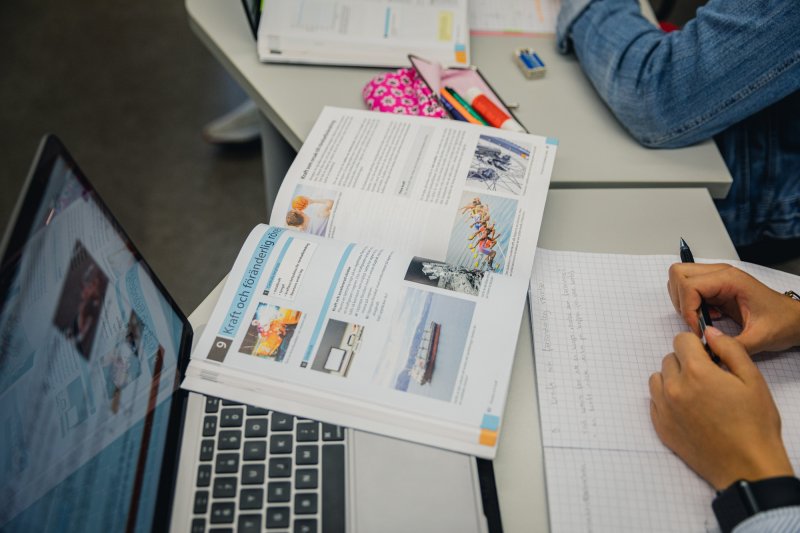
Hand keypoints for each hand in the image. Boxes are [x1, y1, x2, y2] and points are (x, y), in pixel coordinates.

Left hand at [649, 327, 793, 489]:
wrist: (747, 466)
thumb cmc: (754, 425)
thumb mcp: (752, 379)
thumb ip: (730, 349)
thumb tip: (710, 333)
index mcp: (696, 372)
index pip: (680, 340)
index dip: (696, 346)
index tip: (707, 357)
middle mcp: (674, 388)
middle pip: (669, 359)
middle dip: (686, 363)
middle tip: (707, 380)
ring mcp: (664, 408)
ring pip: (658, 378)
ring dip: (673, 380)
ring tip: (696, 394)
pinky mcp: (660, 426)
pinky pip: (654, 401)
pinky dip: (667, 400)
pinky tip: (688, 410)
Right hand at [667, 263, 799, 353]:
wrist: (795, 320)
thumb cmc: (782, 322)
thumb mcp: (761, 338)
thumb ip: (732, 345)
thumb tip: (707, 348)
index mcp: (730, 279)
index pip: (689, 284)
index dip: (687, 309)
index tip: (697, 329)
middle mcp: (720, 274)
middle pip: (678, 273)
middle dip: (680, 300)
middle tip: (694, 321)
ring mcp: (716, 279)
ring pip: (679, 279)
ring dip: (683, 302)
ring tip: (701, 319)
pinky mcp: (715, 288)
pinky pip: (688, 289)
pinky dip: (689, 304)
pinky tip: (708, 316)